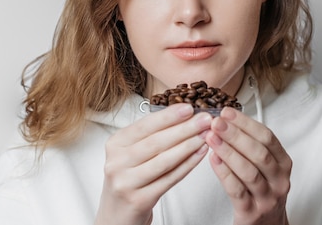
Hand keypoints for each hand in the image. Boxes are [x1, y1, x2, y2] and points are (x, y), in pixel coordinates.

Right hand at [94, 104, 211, 224]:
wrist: (117, 214)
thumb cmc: (129, 178)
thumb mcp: (131, 153)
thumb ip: (151, 135)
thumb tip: (183, 114)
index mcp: (115, 144)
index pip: (145, 125)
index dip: (168, 116)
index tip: (189, 107)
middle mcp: (117, 162)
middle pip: (156, 142)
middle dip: (184, 128)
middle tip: (205, 119)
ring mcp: (126, 182)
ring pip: (164, 160)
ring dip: (189, 145)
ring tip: (206, 135)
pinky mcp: (139, 200)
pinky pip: (169, 179)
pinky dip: (187, 165)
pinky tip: (200, 154)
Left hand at [206, 107, 291, 224]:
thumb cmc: (263, 190)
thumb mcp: (266, 166)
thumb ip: (252, 145)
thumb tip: (227, 119)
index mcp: (283, 163)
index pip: (267, 137)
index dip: (246, 123)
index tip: (227, 112)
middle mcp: (279, 179)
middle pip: (259, 152)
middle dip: (236, 135)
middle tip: (216, 122)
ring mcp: (267, 197)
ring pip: (248, 171)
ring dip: (228, 151)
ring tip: (211, 138)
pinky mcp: (251, 212)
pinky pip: (237, 190)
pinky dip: (224, 173)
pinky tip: (213, 159)